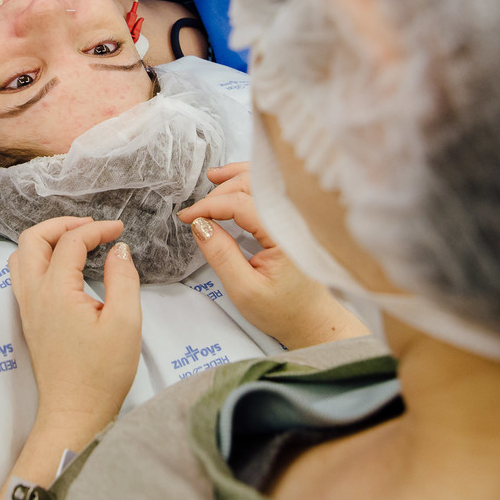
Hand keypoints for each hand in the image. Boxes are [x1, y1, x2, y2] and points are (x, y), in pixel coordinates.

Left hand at [9, 217, 141, 433]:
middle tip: (92, 227)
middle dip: (62, 224)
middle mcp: (33, 295)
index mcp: (56, 292)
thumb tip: (119, 250)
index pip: (71, 242)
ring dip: (47, 240)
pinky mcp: (29, 319)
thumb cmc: (102, 373)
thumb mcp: (126, 322)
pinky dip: (41, 258)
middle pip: (32, 239)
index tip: (120, 230)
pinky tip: (65, 266)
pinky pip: (24, 275)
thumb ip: (124, 278)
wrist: (75, 411)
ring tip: (76, 240)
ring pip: (22, 256)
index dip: (98, 229)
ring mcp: (27, 308)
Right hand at [178, 163, 367, 349]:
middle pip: (253, 185)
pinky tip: (233, 184)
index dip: (210, 206)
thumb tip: (200, 225)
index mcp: (285, 235)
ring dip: (236, 178)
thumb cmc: (283, 311)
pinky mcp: (292, 221)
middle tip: (195, 209)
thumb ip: (221, 255)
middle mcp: (295, 219)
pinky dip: (249, 185)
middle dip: (221, 191)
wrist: (313, 321)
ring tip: (212, 178)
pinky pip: (270, 193)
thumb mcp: (244, 289)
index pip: (242, 204)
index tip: (186, 216)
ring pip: (264, 183)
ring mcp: (296, 218)